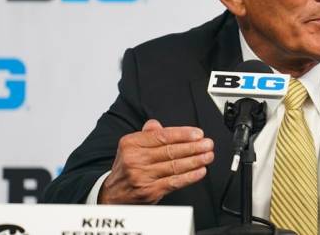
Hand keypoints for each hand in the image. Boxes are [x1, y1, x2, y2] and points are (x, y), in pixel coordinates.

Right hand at [99, 119, 214, 203]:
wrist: (112, 194)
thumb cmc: (127, 167)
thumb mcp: (131, 146)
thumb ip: (147, 135)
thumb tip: (158, 125)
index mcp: (131, 143)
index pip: (162, 136)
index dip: (182, 134)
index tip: (197, 134)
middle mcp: (135, 159)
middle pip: (170, 150)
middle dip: (193, 147)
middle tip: (208, 144)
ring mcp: (142, 176)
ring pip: (174, 166)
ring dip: (195, 160)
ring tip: (207, 156)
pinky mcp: (149, 191)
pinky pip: (174, 182)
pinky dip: (189, 177)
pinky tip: (200, 171)